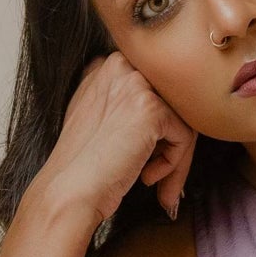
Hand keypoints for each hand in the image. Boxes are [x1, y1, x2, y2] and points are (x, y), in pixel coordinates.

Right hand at [35, 50, 197, 226]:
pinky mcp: (152, 108)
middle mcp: (120, 66)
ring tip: (154, 180)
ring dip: (175, 157)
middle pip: (170, 103)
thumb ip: (125, 104)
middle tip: (158, 176)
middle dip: (171, 143)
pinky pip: (186, 136)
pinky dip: (175, 164)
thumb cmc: (83, 166)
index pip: (153, 91)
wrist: (70, 190)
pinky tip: (146, 176)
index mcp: (106, 66)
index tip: (146, 158)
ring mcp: (136, 84)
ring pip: (182, 120)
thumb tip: (162, 115)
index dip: (155, 130)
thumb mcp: (97, 118)